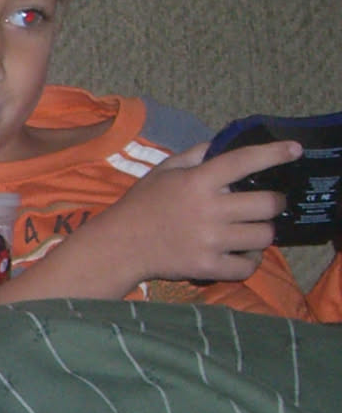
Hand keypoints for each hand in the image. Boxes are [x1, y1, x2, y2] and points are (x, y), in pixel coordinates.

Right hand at [0, 138, 299, 304]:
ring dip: (263, 232)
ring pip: (264, 236)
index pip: (244, 161)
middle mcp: (208, 209)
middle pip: (267, 204)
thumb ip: (193, 156)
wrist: (119, 246)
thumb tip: (220, 145)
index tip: (294, 150)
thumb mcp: (162, 172)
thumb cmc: (141, 205)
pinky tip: (240, 254)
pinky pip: (247, 266)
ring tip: (252, 230)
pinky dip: (249, 260)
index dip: (274, 153)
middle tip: (269, 203)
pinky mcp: (208, 266)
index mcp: (198, 182)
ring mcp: (210, 240)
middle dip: (275, 202)